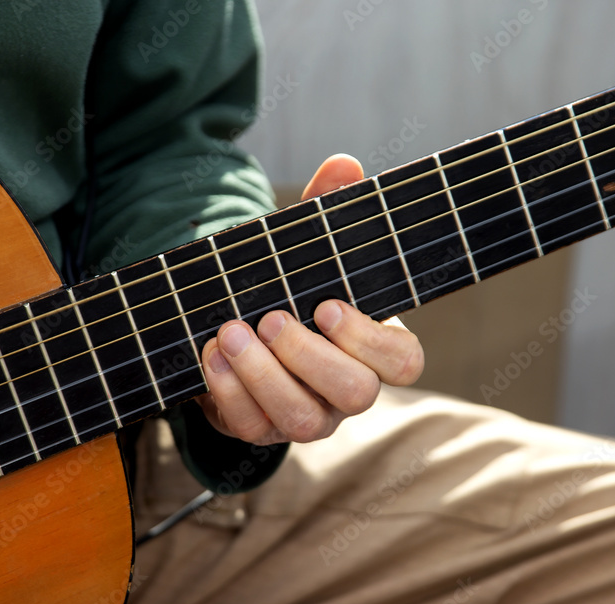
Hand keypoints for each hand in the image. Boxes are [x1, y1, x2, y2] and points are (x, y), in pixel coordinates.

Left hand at [196, 154, 424, 444]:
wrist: (235, 330)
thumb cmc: (287, 289)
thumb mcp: (304, 251)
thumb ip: (327, 210)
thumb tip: (344, 164)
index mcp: (371, 349)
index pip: (403, 362)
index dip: (370, 340)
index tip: (328, 305)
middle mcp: (346, 392)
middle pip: (356, 394)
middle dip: (310, 357)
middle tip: (272, 318)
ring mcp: (307, 416)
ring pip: (303, 421)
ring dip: (264, 375)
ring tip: (232, 332)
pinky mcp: (262, 429)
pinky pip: (252, 426)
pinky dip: (229, 388)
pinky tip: (211, 352)